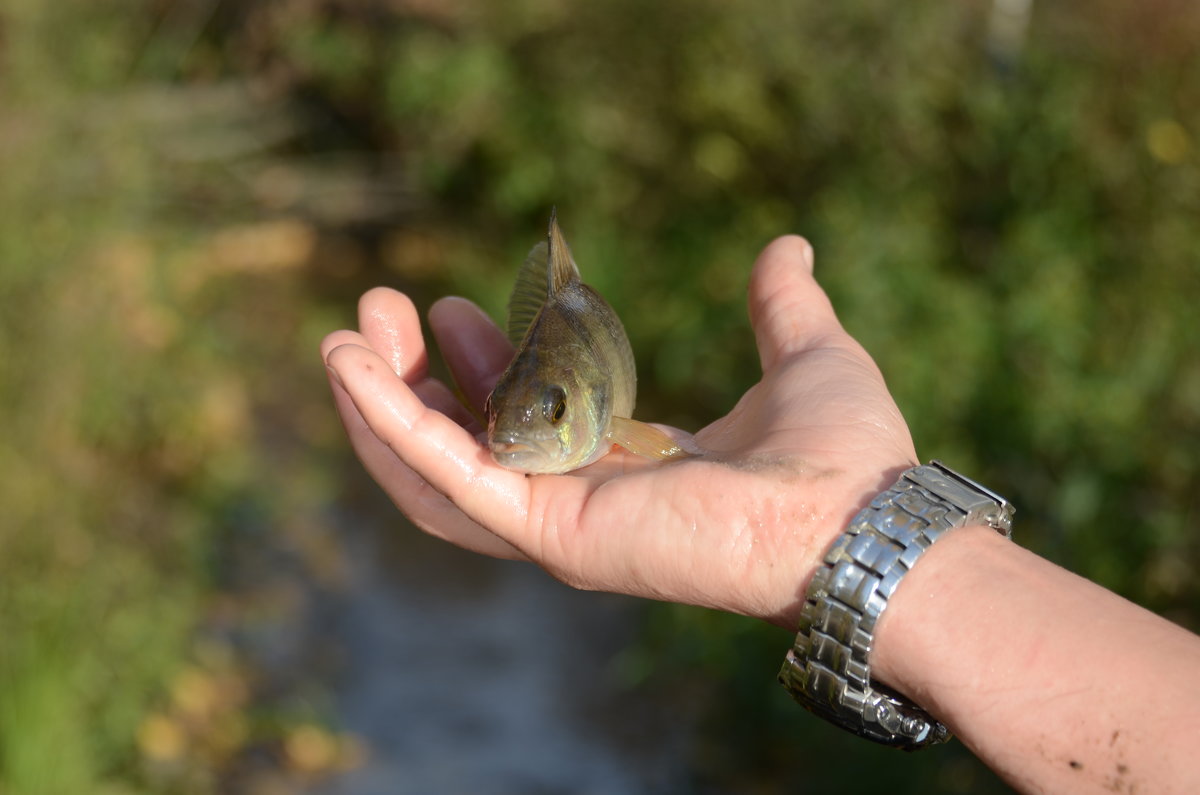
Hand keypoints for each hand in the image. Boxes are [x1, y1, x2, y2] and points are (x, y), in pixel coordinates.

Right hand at [321, 236, 917, 627]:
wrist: (863, 514)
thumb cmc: (843, 452)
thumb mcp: (803, 354)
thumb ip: (781, 307)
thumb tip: (787, 247)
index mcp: (631, 465)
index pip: (528, 421)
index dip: (483, 364)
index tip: (456, 308)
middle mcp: (585, 501)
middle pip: (466, 447)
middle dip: (413, 380)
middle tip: (381, 308)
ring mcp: (561, 522)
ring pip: (437, 472)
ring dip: (383, 405)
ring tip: (343, 337)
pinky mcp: (551, 531)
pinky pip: (450, 479)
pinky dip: (393, 427)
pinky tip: (354, 370)